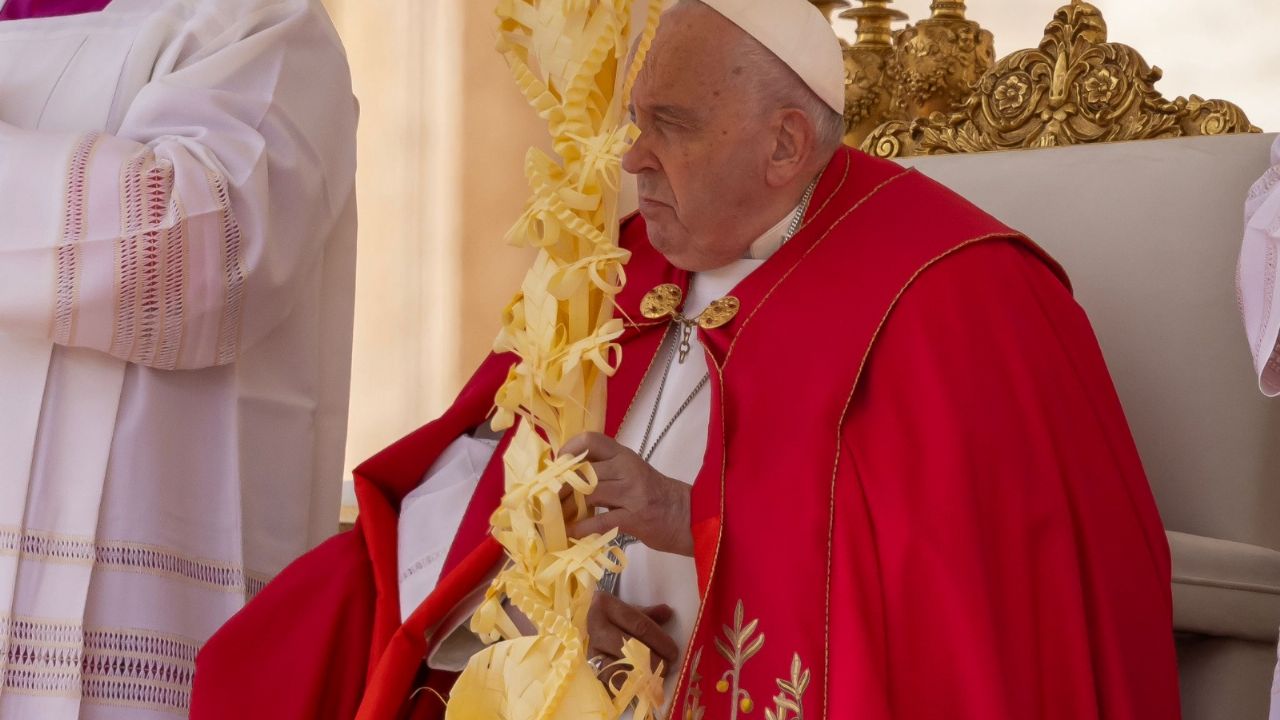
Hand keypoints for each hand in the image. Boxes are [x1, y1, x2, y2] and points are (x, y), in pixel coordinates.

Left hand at [561, 432, 693, 556]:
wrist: (686, 516)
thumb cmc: (653, 496)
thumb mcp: (630, 473)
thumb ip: (603, 471)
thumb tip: (565, 478)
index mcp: (623, 455)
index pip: (591, 440)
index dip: (569, 450)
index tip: (557, 466)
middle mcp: (627, 468)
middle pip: (583, 470)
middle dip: (560, 487)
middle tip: (548, 501)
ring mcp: (632, 492)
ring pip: (589, 492)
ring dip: (568, 508)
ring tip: (557, 519)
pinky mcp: (635, 516)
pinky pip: (600, 520)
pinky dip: (581, 528)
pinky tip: (571, 534)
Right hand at [587, 591, 677, 678]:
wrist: (587, 625)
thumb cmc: (614, 617)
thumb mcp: (630, 610)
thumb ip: (650, 614)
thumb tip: (668, 613)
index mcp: (606, 606)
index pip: (639, 625)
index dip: (659, 640)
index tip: (673, 652)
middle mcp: (596, 627)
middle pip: (630, 647)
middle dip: (652, 660)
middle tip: (666, 666)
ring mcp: (591, 649)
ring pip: (618, 666)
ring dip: (640, 675)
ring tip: (655, 678)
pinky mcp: (590, 667)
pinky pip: (610, 681)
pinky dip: (626, 685)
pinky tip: (640, 686)